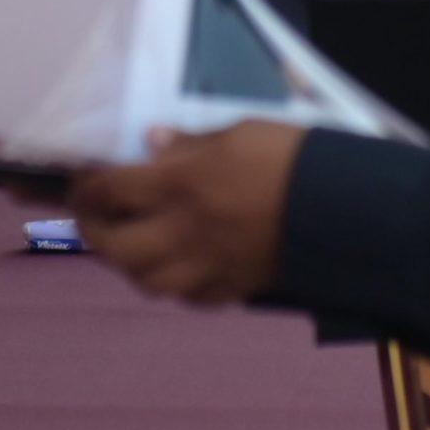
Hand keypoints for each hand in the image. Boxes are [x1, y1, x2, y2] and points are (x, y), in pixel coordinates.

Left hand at [70, 122, 306, 304]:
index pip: (111, 192)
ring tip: (131, 242)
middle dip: (94, 232)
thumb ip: (187, 143)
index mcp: (180, 186)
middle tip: (95, 216)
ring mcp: (207, 266)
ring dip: (128, 263)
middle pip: (116, 248)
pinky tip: (175, 265)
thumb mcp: (236, 132)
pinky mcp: (233, 289)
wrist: (347, 208)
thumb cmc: (289, 157)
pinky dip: (172, 283)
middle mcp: (184, 232)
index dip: (87, 188)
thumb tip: (150, 144)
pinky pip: (187, 297)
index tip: (83, 180)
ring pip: (146, 281)